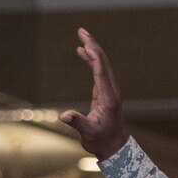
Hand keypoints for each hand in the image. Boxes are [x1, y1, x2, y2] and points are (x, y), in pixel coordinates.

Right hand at [59, 28, 127, 159]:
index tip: (84, 43)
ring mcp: (109, 90)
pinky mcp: (105, 92)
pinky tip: (83, 52)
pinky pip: (99, 70)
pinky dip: (91, 59)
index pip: (100, 72)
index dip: (93, 56)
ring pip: (102, 64)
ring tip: (81, 36)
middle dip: (93, 45)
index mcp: (108, 98)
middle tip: (81, 30)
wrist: (114, 147)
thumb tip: (63, 115)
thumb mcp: (88, 134)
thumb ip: (77, 123)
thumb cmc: (100, 141)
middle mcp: (111, 90)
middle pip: (103, 62)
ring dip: (92, 49)